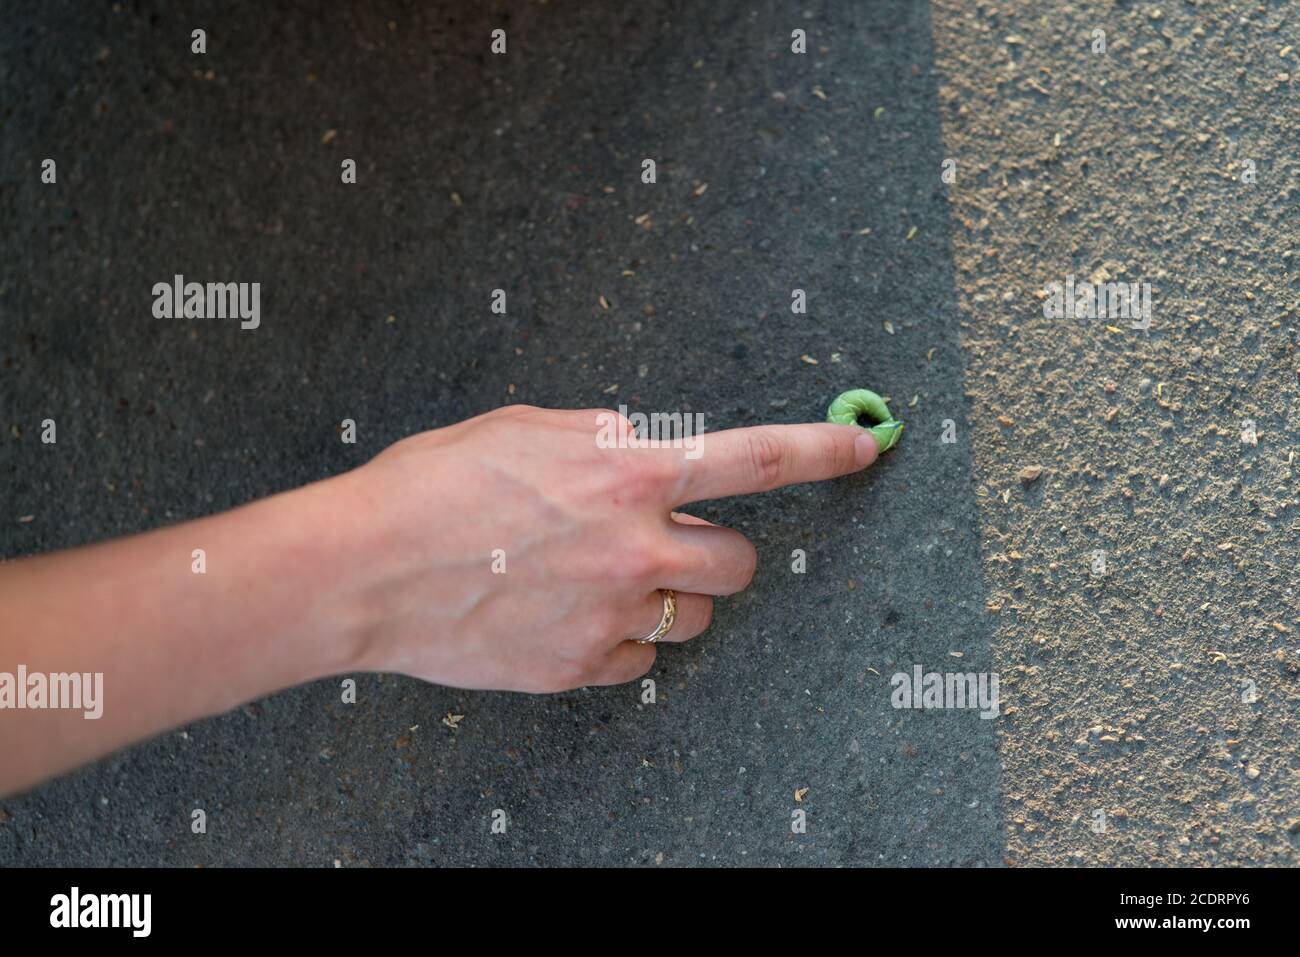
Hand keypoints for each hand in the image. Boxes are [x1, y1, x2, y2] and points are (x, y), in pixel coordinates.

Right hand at [334, 405, 879, 691]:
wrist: (365, 571)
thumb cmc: (431, 486)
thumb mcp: (523, 428)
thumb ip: (600, 436)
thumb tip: (639, 443)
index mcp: (626, 472)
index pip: (756, 458)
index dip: (822, 450)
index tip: (863, 447)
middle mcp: (635, 546)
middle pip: (740, 564)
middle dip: (721, 555)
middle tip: (674, 545)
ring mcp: (613, 614)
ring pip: (695, 618)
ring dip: (669, 599)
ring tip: (600, 581)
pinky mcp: (583, 667)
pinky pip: (641, 660)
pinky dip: (622, 641)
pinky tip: (570, 618)